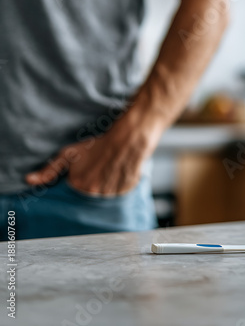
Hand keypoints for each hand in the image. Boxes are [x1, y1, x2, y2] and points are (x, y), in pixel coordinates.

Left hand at [25, 112, 160, 194]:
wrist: (129, 135)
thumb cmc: (99, 142)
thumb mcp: (69, 153)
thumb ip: (49, 169)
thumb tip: (29, 180)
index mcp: (79, 185)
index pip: (75, 191)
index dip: (81, 178)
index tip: (87, 169)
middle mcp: (94, 193)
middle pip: (90, 193)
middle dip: (93, 182)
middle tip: (99, 166)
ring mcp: (111, 193)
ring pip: (105, 194)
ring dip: (107, 184)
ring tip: (110, 167)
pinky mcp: (126, 191)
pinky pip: (119, 193)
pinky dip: (119, 184)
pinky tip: (119, 170)